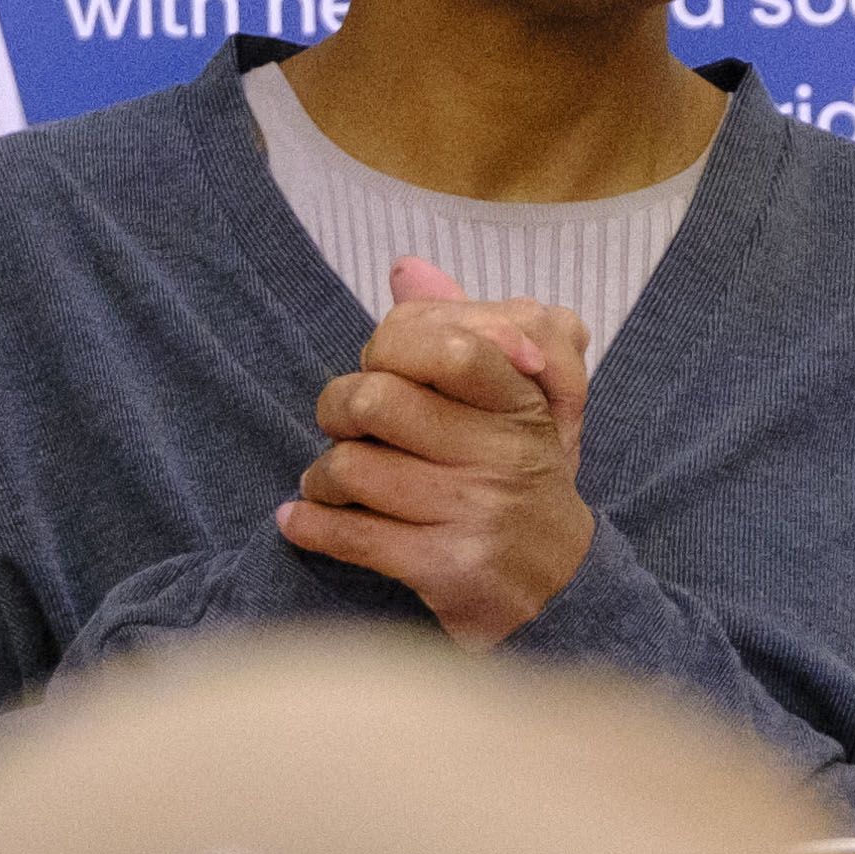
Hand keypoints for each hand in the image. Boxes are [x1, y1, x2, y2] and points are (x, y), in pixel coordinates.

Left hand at [280, 254, 596, 649]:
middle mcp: (503, 455)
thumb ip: (458, 332)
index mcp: (518, 404)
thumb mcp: (509, 402)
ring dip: (321, 477)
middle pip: (377, 401)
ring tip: (326, 482)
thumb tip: (406, 269)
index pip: (444, 346)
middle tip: (340, 424)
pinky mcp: (449, 568)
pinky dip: (310, 525)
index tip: (379, 367)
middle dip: (338, 410)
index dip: (388, 349)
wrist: (557, 584)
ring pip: (353, 469)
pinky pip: (352, 535)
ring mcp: (476, 512)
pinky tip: (298, 519)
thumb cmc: (514, 478)